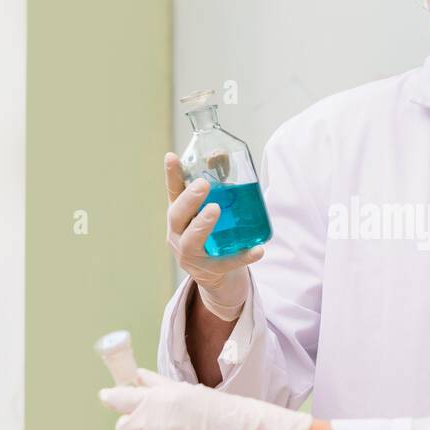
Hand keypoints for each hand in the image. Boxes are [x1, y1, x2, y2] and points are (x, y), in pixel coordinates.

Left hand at [99, 369, 312, 429]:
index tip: (109, 397)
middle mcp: (147, 424)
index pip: (116, 399)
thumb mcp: (186, 391)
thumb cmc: (218, 410)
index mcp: (153, 400)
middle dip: (134, 426)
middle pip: (122, 427)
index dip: (112, 398)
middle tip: (156, 425)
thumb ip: (157, 384)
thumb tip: (138, 377)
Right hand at [166, 153, 263, 320]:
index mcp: (179, 215)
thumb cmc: (212, 234)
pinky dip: (242, 256)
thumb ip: (217, 181)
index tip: (172, 156)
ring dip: (202, 224)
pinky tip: (258, 250)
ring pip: (192, 241)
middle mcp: (178, 234)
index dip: (172, 175)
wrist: (216, 275)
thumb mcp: (210, 207)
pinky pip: (226, 263)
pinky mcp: (210, 271)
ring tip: (215, 209)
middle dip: (189, 200)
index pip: (173, 192)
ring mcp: (191, 255)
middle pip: (176, 216)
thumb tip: (219, 153)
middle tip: (203, 184)